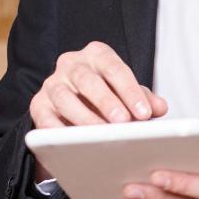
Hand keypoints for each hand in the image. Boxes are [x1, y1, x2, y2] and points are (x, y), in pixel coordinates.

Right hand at [30, 41, 167, 128]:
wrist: (73, 107)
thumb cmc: (105, 97)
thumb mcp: (127, 94)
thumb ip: (144, 99)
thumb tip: (160, 107)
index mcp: (96, 55)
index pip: (114, 68)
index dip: (130, 91)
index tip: (145, 113)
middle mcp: (71, 64)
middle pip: (87, 79)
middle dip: (107, 101)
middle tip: (123, 122)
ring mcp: (52, 84)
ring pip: (64, 97)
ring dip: (85, 117)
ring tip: (103, 136)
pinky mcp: (38, 105)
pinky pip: (44, 118)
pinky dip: (60, 131)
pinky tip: (75, 144)